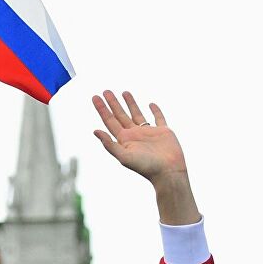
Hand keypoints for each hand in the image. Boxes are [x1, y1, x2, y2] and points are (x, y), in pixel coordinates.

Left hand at [92, 90, 198, 224]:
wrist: (168, 172)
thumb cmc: (146, 167)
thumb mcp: (124, 156)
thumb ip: (109, 144)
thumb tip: (94, 131)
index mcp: (124, 140)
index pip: (110, 121)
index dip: (102, 109)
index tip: (95, 97)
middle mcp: (135, 135)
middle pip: (120, 115)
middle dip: (113, 103)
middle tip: (105, 91)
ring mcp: (149, 132)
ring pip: (137, 114)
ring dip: (130, 103)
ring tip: (124, 92)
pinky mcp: (163, 131)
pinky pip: (158, 118)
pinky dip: (155, 110)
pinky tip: (151, 104)